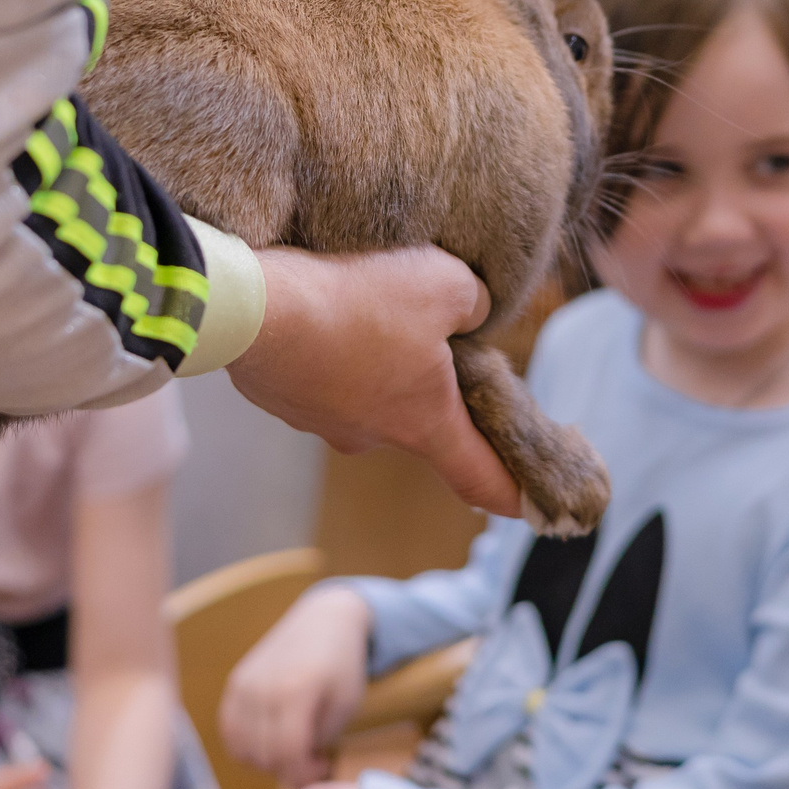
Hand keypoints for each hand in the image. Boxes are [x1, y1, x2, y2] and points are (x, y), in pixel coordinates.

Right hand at [221, 586, 372, 785]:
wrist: (323, 620)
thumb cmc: (342, 665)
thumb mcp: (345, 704)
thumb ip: (319, 741)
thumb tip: (294, 770)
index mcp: (296, 690)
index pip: (287, 753)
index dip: (304, 774)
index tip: (322, 767)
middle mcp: (263, 687)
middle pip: (264, 756)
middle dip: (289, 770)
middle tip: (311, 760)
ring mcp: (244, 684)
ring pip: (241, 749)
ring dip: (266, 762)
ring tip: (291, 749)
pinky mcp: (235, 683)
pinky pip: (229, 730)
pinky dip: (245, 746)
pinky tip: (270, 740)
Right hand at [230, 246, 519, 518]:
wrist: (255, 306)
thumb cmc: (357, 299)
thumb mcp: (446, 282)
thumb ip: (474, 304)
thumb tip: (469, 312)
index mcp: (424, 423)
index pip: (480, 476)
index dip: (512, 492)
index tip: (533, 506)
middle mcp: (373, 437)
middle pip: (419, 419)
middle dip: (431, 383)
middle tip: (432, 330)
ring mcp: (322, 423)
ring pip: (365, 393)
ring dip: (374, 360)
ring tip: (363, 305)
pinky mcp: (282, 399)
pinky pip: (320, 376)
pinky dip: (329, 350)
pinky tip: (322, 311)